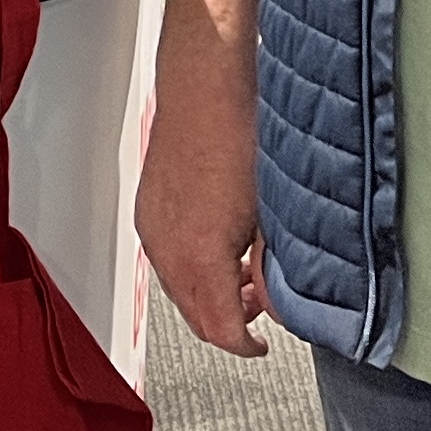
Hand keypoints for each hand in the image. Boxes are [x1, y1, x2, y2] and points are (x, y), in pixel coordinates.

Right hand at [135, 50, 270, 356]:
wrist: (206, 84)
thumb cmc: (239, 133)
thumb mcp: (274, 213)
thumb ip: (276, 269)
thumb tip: (282, 301)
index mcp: (199, 256)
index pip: (220, 330)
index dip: (246, 346)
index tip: (262, 345)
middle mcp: (167, 247)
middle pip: (194, 315)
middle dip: (228, 321)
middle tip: (260, 309)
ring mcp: (153, 227)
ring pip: (178, 287)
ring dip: (209, 293)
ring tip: (245, 272)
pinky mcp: (148, 208)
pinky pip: (167, 257)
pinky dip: (192, 265)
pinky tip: (220, 244)